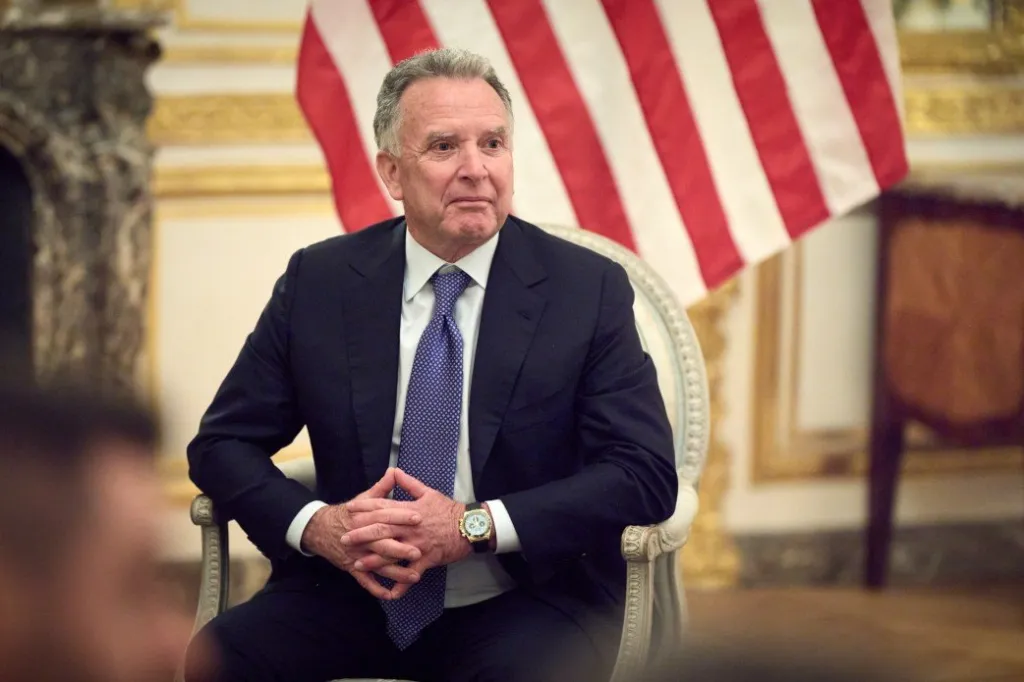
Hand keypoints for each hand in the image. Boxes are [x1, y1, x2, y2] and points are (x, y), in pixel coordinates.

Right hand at [300, 468, 422, 599]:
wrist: (320, 529)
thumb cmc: (348, 513)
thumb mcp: (363, 499)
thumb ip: (381, 488)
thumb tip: (394, 471)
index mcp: (365, 518)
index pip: (385, 515)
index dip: (401, 515)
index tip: (419, 516)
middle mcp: (361, 536)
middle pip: (381, 542)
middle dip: (400, 548)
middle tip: (419, 552)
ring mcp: (356, 553)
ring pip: (377, 565)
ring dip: (396, 572)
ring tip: (414, 576)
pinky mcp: (352, 567)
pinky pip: (365, 581)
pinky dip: (377, 589)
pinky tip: (391, 595)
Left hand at [342, 469, 470, 598]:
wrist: (470, 526)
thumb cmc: (449, 509)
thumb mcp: (429, 492)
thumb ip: (409, 483)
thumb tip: (394, 470)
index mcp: (410, 509)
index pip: (384, 506)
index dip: (366, 507)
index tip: (349, 509)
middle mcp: (411, 527)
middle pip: (382, 529)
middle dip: (362, 534)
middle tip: (345, 538)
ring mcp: (418, 544)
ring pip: (393, 552)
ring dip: (375, 560)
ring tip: (358, 564)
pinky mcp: (427, 559)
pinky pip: (412, 574)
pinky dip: (402, 584)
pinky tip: (390, 592)